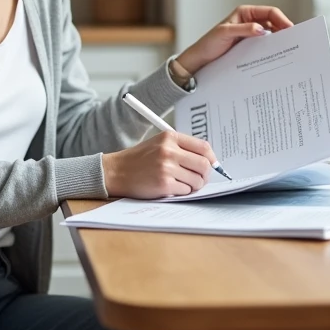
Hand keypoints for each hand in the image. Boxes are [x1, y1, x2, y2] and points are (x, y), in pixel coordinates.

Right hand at [102, 131, 217, 197]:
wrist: (116, 171)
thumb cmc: (139, 160)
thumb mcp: (159, 144)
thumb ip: (181, 148)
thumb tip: (208, 160)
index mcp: (170, 137)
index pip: (203, 147)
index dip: (212, 158)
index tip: (212, 165)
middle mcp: (169, 150)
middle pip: (204, 164)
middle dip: (205, 175)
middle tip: (200, 179)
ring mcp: (166, 167)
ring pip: (197, 180)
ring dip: (193, 186)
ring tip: (182, 184)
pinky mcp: (163, 184)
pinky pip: (185, 191)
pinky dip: (182, 192)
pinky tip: (171, 188)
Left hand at [176, 4, 293, 74]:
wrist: (201, 59)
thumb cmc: (209, 44)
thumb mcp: (224, 34)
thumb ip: (243, 29)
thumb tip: (262, 29)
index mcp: (244, 12)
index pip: (269, 12)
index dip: (282, 19)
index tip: (290, 29)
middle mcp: (249, 21)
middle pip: (273, 22)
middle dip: (283, 29)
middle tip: (293, 41)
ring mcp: (250, 33)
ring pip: (271, 33)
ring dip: (279, 39)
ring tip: (287, 48)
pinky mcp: (250, 44)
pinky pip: (265, 43)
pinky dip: (272, 47)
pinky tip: (276, 54)